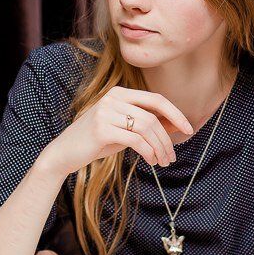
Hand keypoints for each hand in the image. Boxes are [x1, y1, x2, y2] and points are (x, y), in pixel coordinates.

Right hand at [40, 86, 193, 177]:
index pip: (156, 99)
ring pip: (146, 128)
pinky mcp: (101, 129)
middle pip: (153, 117)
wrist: (64, 153)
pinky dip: (148, 152)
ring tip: (163, 162)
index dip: (175, 114)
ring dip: (159, 147)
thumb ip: (146, 124)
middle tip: (172, 157)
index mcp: (119, 93)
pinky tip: (151, 161)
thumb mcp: (124, 130)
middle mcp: (113, 98)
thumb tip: (176, 125)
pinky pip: (135, 140)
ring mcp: (106, 112)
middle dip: (167, 138)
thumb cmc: (96, 141)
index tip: (189, 129)